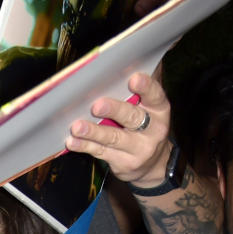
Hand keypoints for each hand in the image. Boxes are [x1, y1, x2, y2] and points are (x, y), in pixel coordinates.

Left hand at [65, 71, 170, 186]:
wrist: (152, 166)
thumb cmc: (146, 128)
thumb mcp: (150, 110)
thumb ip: (138, 93)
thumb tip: (120, 67)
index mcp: (159, 110)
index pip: (155, 95)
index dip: (145, 87)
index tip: (133, 79)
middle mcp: (152, 130)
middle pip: (132, 118)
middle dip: (114, 110)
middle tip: (97, 106)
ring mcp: (137, 149)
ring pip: (112, 138)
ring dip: (93, 132)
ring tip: (77, 127)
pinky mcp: (122, 163)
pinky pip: (100, 152)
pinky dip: (84, 146)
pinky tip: (73, 141)